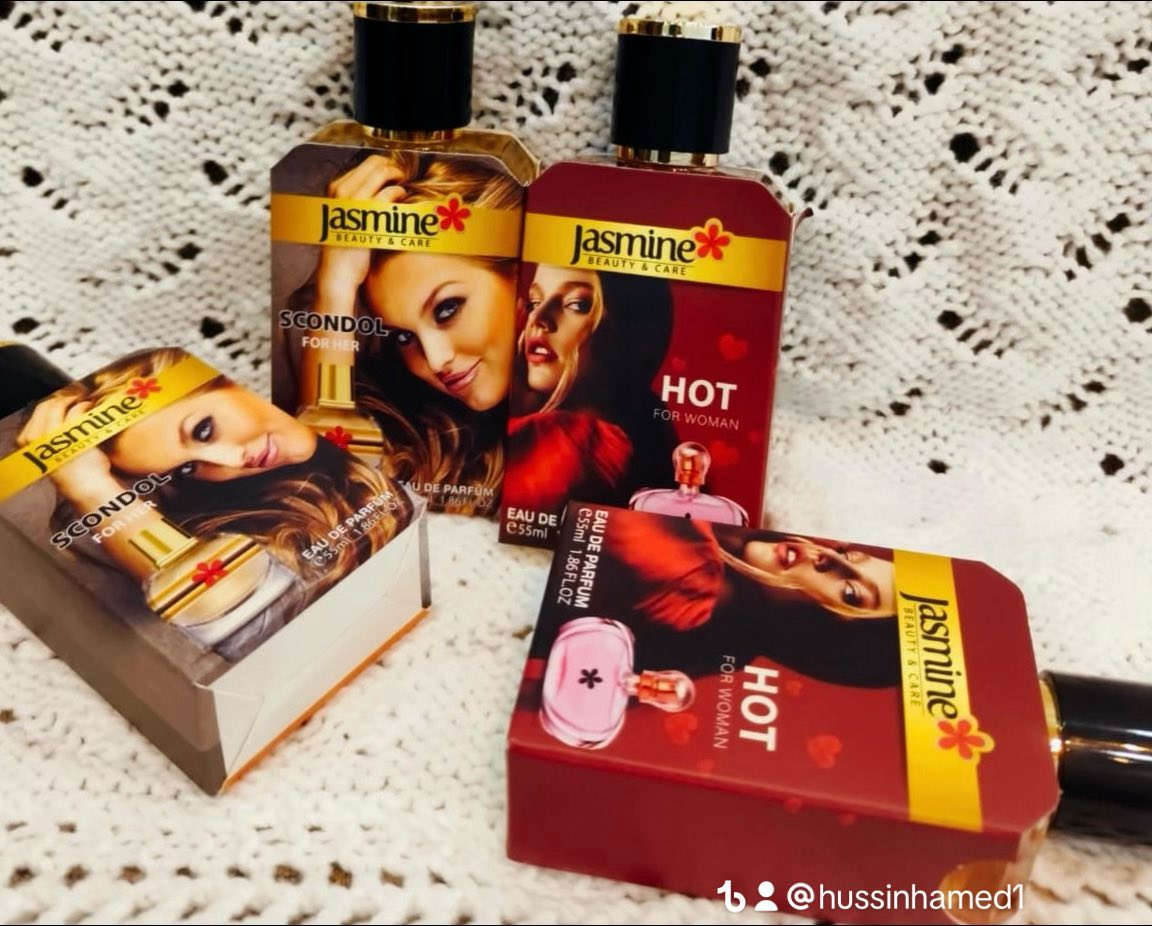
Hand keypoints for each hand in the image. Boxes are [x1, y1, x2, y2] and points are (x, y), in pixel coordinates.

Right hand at [17, 393, 118, 503]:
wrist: (86, 487)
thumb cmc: (73, 470)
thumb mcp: (52, 451)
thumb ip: (49, 433)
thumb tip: (57, 408)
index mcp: (27, 441)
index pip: (37, 411)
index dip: (52, 401)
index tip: (64, 397)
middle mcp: (35, 438)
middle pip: (46, 405)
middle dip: (61, 397)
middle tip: (75, 394)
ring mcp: (52, 435)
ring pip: (58, 405)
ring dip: (72, 399)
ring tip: (83, 399)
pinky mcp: (70, 434)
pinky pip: (75, 411)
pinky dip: (83, 405)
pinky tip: (89, 407)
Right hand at [316, 155, 408, 307]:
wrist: (337, 273)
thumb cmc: (346, 247)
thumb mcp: (346, 217)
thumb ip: (359, 198)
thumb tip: (384, 180)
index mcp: (335, 188)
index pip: (366, 163)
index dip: (386, 165)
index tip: (396, 174)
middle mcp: (341, 191)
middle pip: (375, 163)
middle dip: (394, 167)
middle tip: (403, 178)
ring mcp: (352, 201)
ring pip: (382, 173)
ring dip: (398, 178)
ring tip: (404, 189)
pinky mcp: (366, 215)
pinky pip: (389, 194)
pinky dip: (399, 193)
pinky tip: (402, 200)